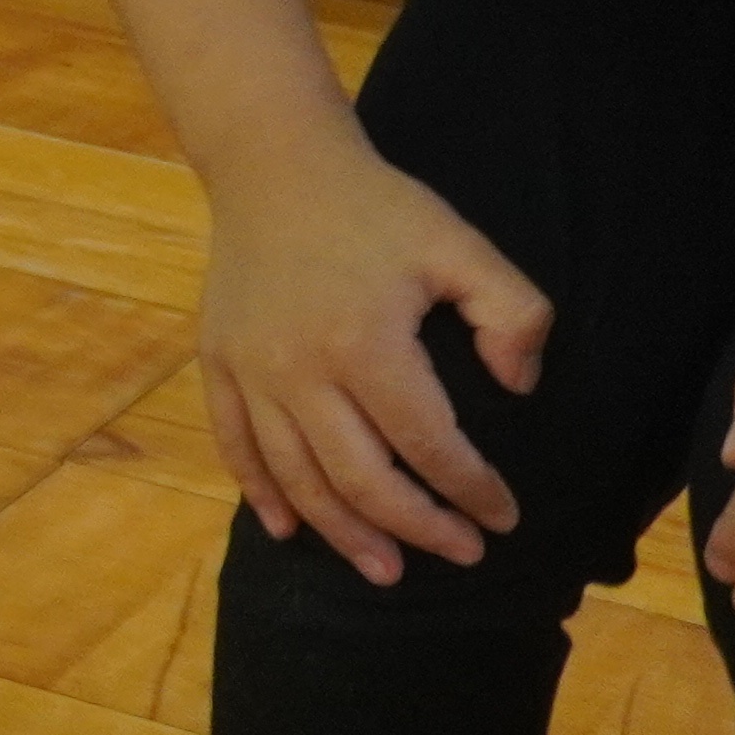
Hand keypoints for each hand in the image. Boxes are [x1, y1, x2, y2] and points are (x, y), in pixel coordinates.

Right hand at [195, 144, 546, 582]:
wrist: (271, 165)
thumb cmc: (376, 207)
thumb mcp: (462, 245)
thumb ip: (513, 315)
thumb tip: (516, 388)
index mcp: (365, 342)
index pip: (428, 444)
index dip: (471, 489)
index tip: (504, 516)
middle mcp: (300, 369)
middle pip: (360, 479)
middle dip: (418, 528)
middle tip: (462, 554)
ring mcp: (251, 369)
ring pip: (297, 477)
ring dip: (344, 533)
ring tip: (386, 570)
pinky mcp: (219, 362)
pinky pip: (237, 445)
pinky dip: (261, 494)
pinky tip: (289, 530)